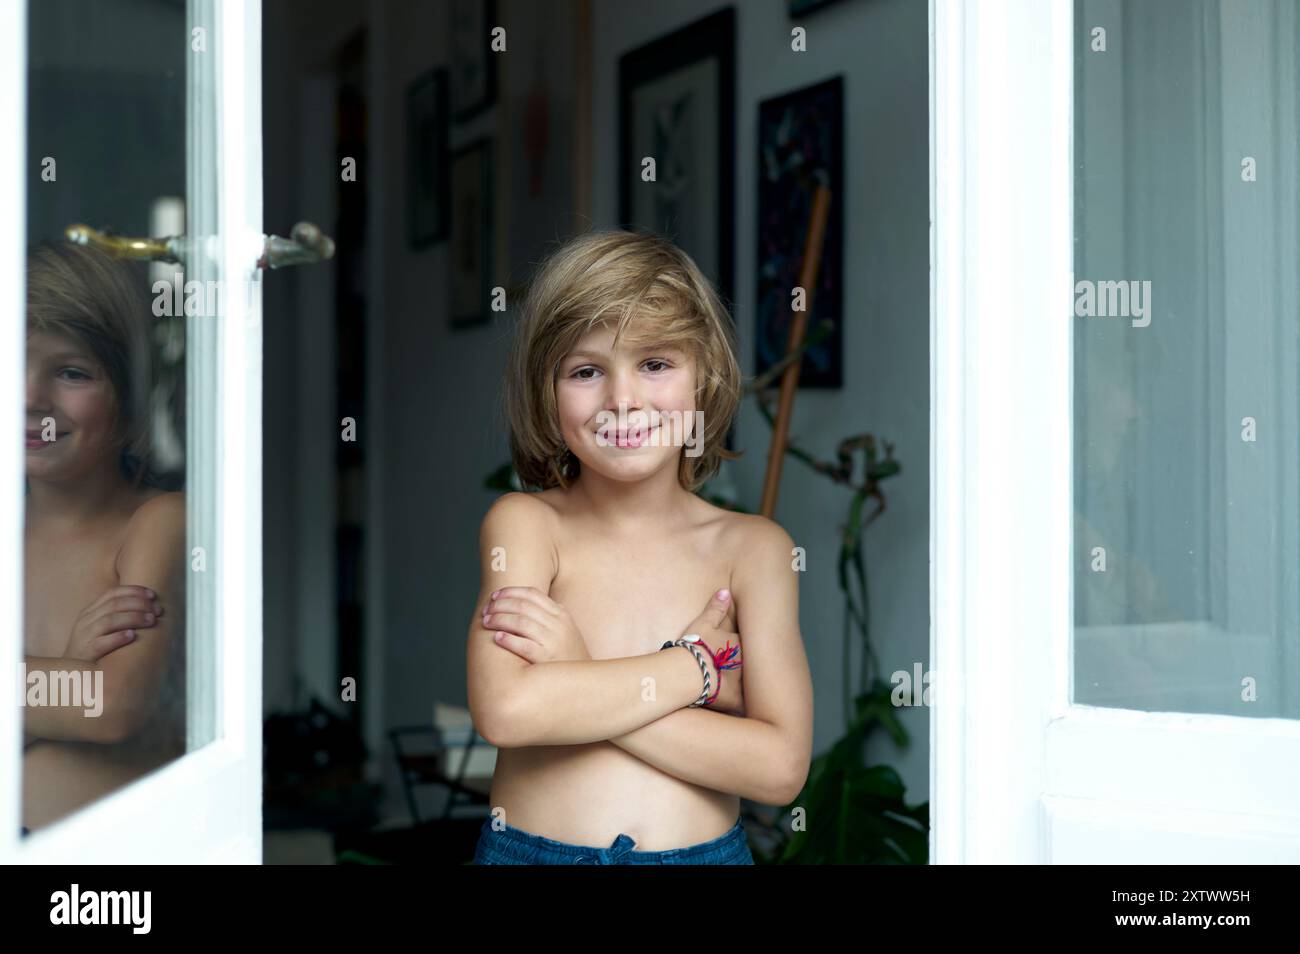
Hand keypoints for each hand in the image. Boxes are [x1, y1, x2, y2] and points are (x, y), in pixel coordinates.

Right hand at [63, 585, 163, 661]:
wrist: (71, 674)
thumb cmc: (94, 650)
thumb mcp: (102, 628)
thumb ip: (119, 615)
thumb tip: (150, 606)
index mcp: (90, 611)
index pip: (113, 593)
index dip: (134, 591)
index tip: (154, 595)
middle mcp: (85, 621)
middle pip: (114, 605)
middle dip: (139, 604)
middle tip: (158, 610)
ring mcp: (83, 637)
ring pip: (109, 620)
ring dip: (133, 618)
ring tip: (151, 620)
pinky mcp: (84, 654)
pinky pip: (100, 643)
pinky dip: (117, 638)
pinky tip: (132, 636)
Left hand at [484, 586, 590, 662]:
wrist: (583, 681)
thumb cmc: (569, 655)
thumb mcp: (566, 629)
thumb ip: (550, 615)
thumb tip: (525, 600)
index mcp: (561, 614)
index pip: (532, 594)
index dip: (510, 592)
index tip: (495, 595)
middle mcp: (558, 625)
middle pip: (523, 606)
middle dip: (500, 605)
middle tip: (486, 609)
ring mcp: (553, 641)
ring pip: (521, 623)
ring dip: (499, 619)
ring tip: (486, 622)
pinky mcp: (546, 659)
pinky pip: (523, 645)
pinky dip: (508, 639)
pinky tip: (497, 638)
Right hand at [682, 589, 744, 715]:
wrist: (685, 674)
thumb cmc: (693, 647)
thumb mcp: (703, 624)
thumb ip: (715, 608)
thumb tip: (725, 591)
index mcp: (739, 645)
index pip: (749, 643)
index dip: (743, 646)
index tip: (739, 648)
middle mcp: (745, 664)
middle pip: (753, 664)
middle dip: (752, 666)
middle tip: (750, 668)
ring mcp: (742, 683)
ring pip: (752, 684)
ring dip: (751, 685)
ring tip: (755, 688)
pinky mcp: (736, 701)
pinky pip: (745, 704)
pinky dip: (744, 704)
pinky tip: (746, 707)